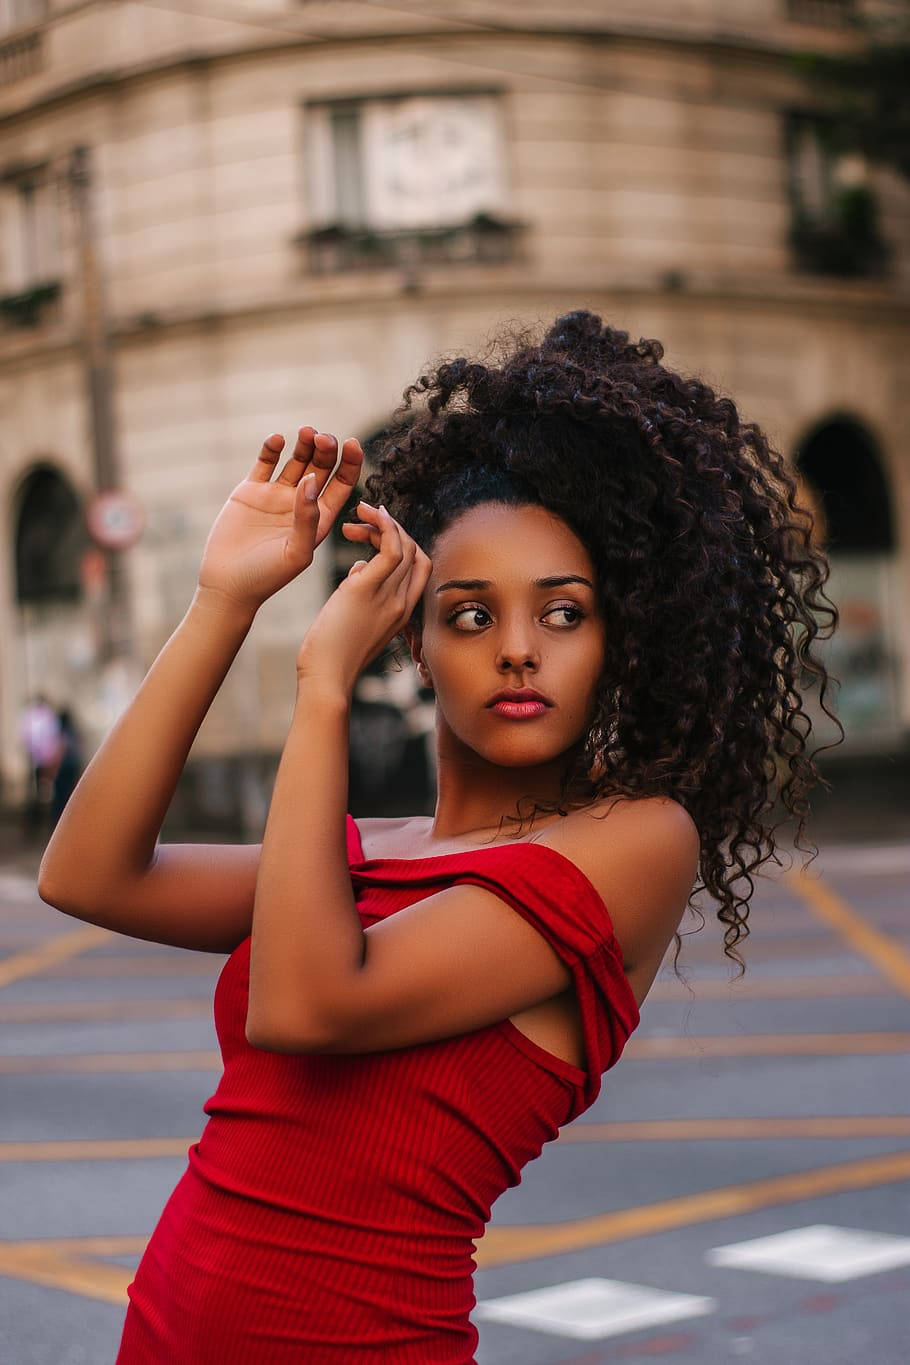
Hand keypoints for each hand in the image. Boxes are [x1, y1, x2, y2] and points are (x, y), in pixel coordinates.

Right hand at [196, 428, 362, 614]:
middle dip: (326, 449)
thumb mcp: (296, 552)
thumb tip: (312, 480)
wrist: (228, 584)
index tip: (352, 443)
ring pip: (296, 460)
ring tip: (307, 432)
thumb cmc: (267, 577)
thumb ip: (307, 517)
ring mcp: (276, 495)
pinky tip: (277, 440)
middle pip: (321, 467)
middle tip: (324, 438)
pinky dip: (271, 448)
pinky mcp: (251, 491)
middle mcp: (301, 503)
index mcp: (320, 518)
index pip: (342, 484)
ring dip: (304, 444)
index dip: (351, 463)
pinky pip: (265, 463)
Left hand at [295, 502, 431, 692]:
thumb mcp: (354, 619)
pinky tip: (369, 515)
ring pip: (405, 546)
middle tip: (362, 521)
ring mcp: (389, 596)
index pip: (419, 567)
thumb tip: (360, 568)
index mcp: (400, 611)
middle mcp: (402, 602)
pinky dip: (384, 526)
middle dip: (393, 529)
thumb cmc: (332, 654)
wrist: (327, 678)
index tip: (376, 536)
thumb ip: (364, 592)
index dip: (404, 543)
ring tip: (359, 515)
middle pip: (415, 552)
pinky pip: (391, 548)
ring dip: (385, 522)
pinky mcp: (368, 590)